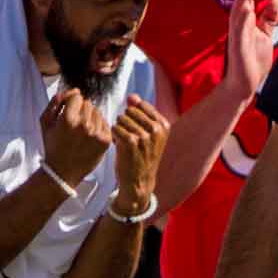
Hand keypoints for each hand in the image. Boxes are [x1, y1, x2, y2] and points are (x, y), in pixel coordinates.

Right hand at [41, 88, 111, 190]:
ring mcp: (97, 133)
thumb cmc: (53, 145)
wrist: (63, 172)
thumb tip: (75, 90)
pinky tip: (89, 136)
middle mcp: (84, 125)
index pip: (77, 96)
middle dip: (81, 111)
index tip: (68, 114)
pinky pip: (105, 122)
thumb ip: (56, 101)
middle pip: (88, 103)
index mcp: (68, 119)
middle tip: (74, 126)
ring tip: (81, 132)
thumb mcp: (45, 122)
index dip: (71, 104)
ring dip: (91, 118)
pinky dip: (98, 126)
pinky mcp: (106, 140)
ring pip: (97, 112)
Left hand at [111, 95, 169, 213]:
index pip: (141, 105)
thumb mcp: (146, 133)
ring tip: (125, 143)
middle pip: (129, 111)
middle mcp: (157, 129)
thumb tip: (131, 96)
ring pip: (121, 119)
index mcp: (164, 125)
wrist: (139, 181)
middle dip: (125, 122)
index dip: (133, 117)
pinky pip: (115, 128)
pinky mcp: (131, 142)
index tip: (137, 131)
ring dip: (119, 130)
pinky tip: (119, 146)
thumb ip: (139, 112)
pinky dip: (114, 136)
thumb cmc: (141, 155)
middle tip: (129, 138)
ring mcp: (144, 136)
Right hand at [223, 0, 277, 100]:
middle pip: (242, 4)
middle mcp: (240, 27)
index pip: (249, 1)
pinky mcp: (238, 49)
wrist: (245, 83)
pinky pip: (239, 34)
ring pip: (238, 15)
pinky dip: (242, 22)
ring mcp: (238, 37)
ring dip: (242, 0)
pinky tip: (246, 11)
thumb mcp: (265, 35)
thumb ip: (269, 18)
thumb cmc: (253, 59)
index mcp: (246, 23)